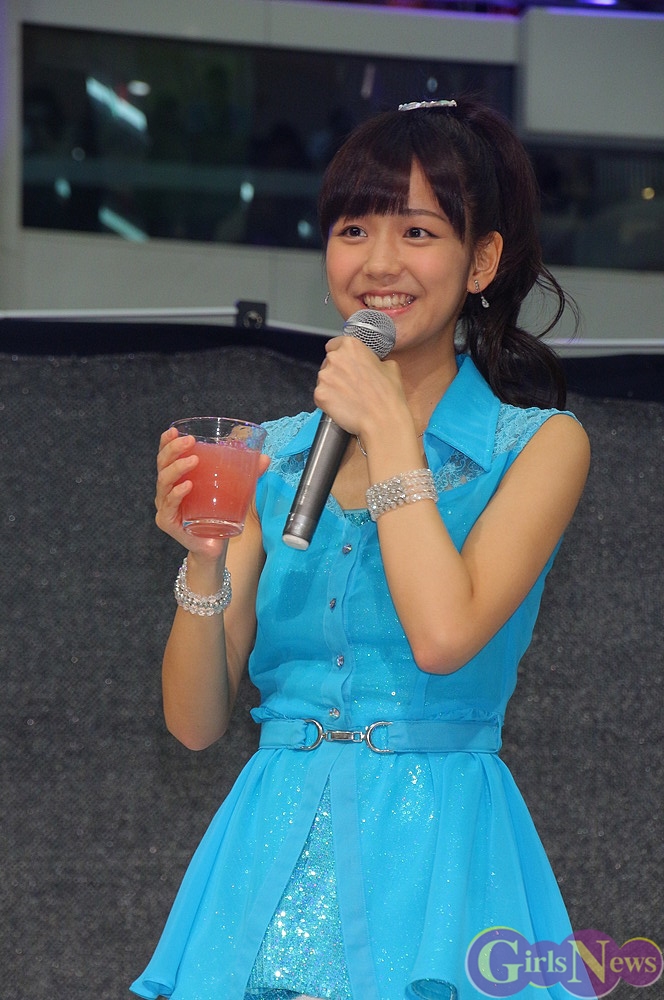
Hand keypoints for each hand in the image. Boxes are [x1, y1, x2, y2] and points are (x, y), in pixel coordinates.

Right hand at [154, 428, 268, 558]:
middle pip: (162, 465)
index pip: (166, 457)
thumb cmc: (217, 515)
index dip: (167, 442)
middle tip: (189, 441)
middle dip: (174, 450)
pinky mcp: (168, 522)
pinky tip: (187, 486)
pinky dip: (177, 494)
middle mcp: (166, 491)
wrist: (214, 546)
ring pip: (164, 483)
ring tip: (193, 460)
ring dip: (178, 468)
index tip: (175, 430)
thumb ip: (246, 475)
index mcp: (176, 480)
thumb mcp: (231, 491)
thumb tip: (264, 459)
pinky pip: (169, 505)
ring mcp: (165, 507)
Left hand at [314, 335, 408, 439]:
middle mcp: (335, 358)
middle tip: (352, 384)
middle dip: (337, 372)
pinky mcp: (319, 394)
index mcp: (351, 346)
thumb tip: (372, 363)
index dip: (342, 356)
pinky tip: (343, 406)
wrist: (382, 420)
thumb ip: (374, 359)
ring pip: (324, 379)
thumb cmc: (387, 396)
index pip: (335, 344)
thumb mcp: (390, 367)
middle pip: (328, 362)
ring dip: (332, 386)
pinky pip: (321, 395)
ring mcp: (324, 376)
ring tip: (349, 397)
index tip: (346, 364)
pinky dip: (329, 401)